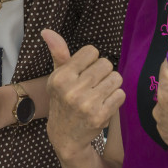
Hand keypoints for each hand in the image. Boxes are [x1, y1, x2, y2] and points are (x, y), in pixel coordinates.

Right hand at [43, 29, 123, 157]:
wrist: (65, 136)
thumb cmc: (63, 100)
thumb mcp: (57, 77)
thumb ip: (58, 53)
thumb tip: (46, 30)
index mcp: (61, 77)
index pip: (91, 51)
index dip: (91, 60)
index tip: (85, 71)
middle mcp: (72, 90)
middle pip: (106, 64)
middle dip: (103, 72)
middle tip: (94, 84)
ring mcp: (87, 104)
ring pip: (116, 78)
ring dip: (111, 84)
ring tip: (100, 93)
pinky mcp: (100, 116)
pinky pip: (120, 94)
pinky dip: (116, 97)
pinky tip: (105, 104)